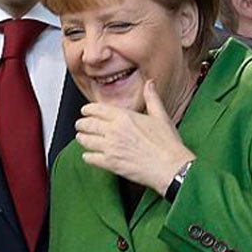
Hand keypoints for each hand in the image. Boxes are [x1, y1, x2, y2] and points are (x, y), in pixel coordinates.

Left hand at [75, 80, 195, 194]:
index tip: (85, 111)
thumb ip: (152, 98)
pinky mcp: (110, 163)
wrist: (172, 167)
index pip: (97, 109)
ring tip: (81, 138)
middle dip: (81, 124)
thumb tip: (150, 83)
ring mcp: (110, 147)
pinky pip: (90, 158)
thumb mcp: (161, 116)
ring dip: (81, 138)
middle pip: (88, 124)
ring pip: (85, 140)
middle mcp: (114, 130)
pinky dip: (87, 156)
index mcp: (125, 117)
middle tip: (80, 125)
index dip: (87, 109)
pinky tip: (88, 155)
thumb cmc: (168, 144)